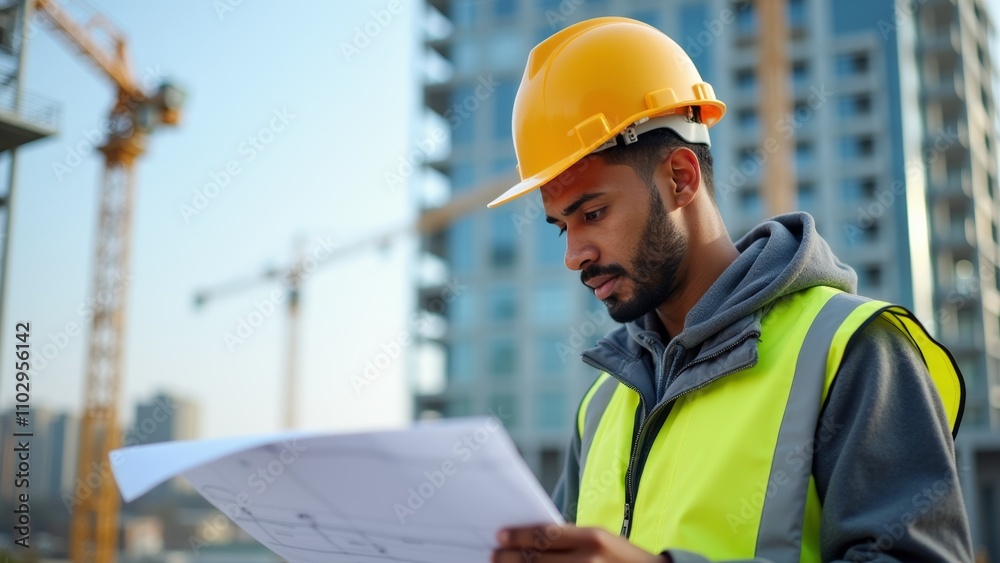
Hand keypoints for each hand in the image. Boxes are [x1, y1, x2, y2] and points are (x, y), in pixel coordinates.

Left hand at [492, 524, 668, 561]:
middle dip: (511, 557)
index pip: (546, 534)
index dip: (519, 535)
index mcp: (593, 538)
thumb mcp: (600, 539)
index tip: (500, 534)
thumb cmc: (620, 556)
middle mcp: (589, 560)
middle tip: (494, 554)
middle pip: (538, 558)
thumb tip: (531, 538)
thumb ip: (569, 538)